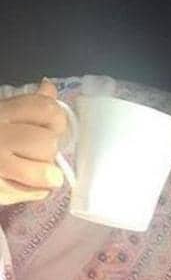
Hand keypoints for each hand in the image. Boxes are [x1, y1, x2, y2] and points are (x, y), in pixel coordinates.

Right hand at [0, 79, 67, 204]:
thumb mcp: (1, 114)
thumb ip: (27, 104)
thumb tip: (49, 86)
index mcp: (0, 113)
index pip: (46, 109)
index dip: (56, 119)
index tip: (51, 126)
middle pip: (47, 142)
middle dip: (48, 149)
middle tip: (35, 152)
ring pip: (45, 171)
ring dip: (46, 173)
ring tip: (35, 171)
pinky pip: (37, 193)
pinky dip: (36, 190)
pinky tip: (22, 182)